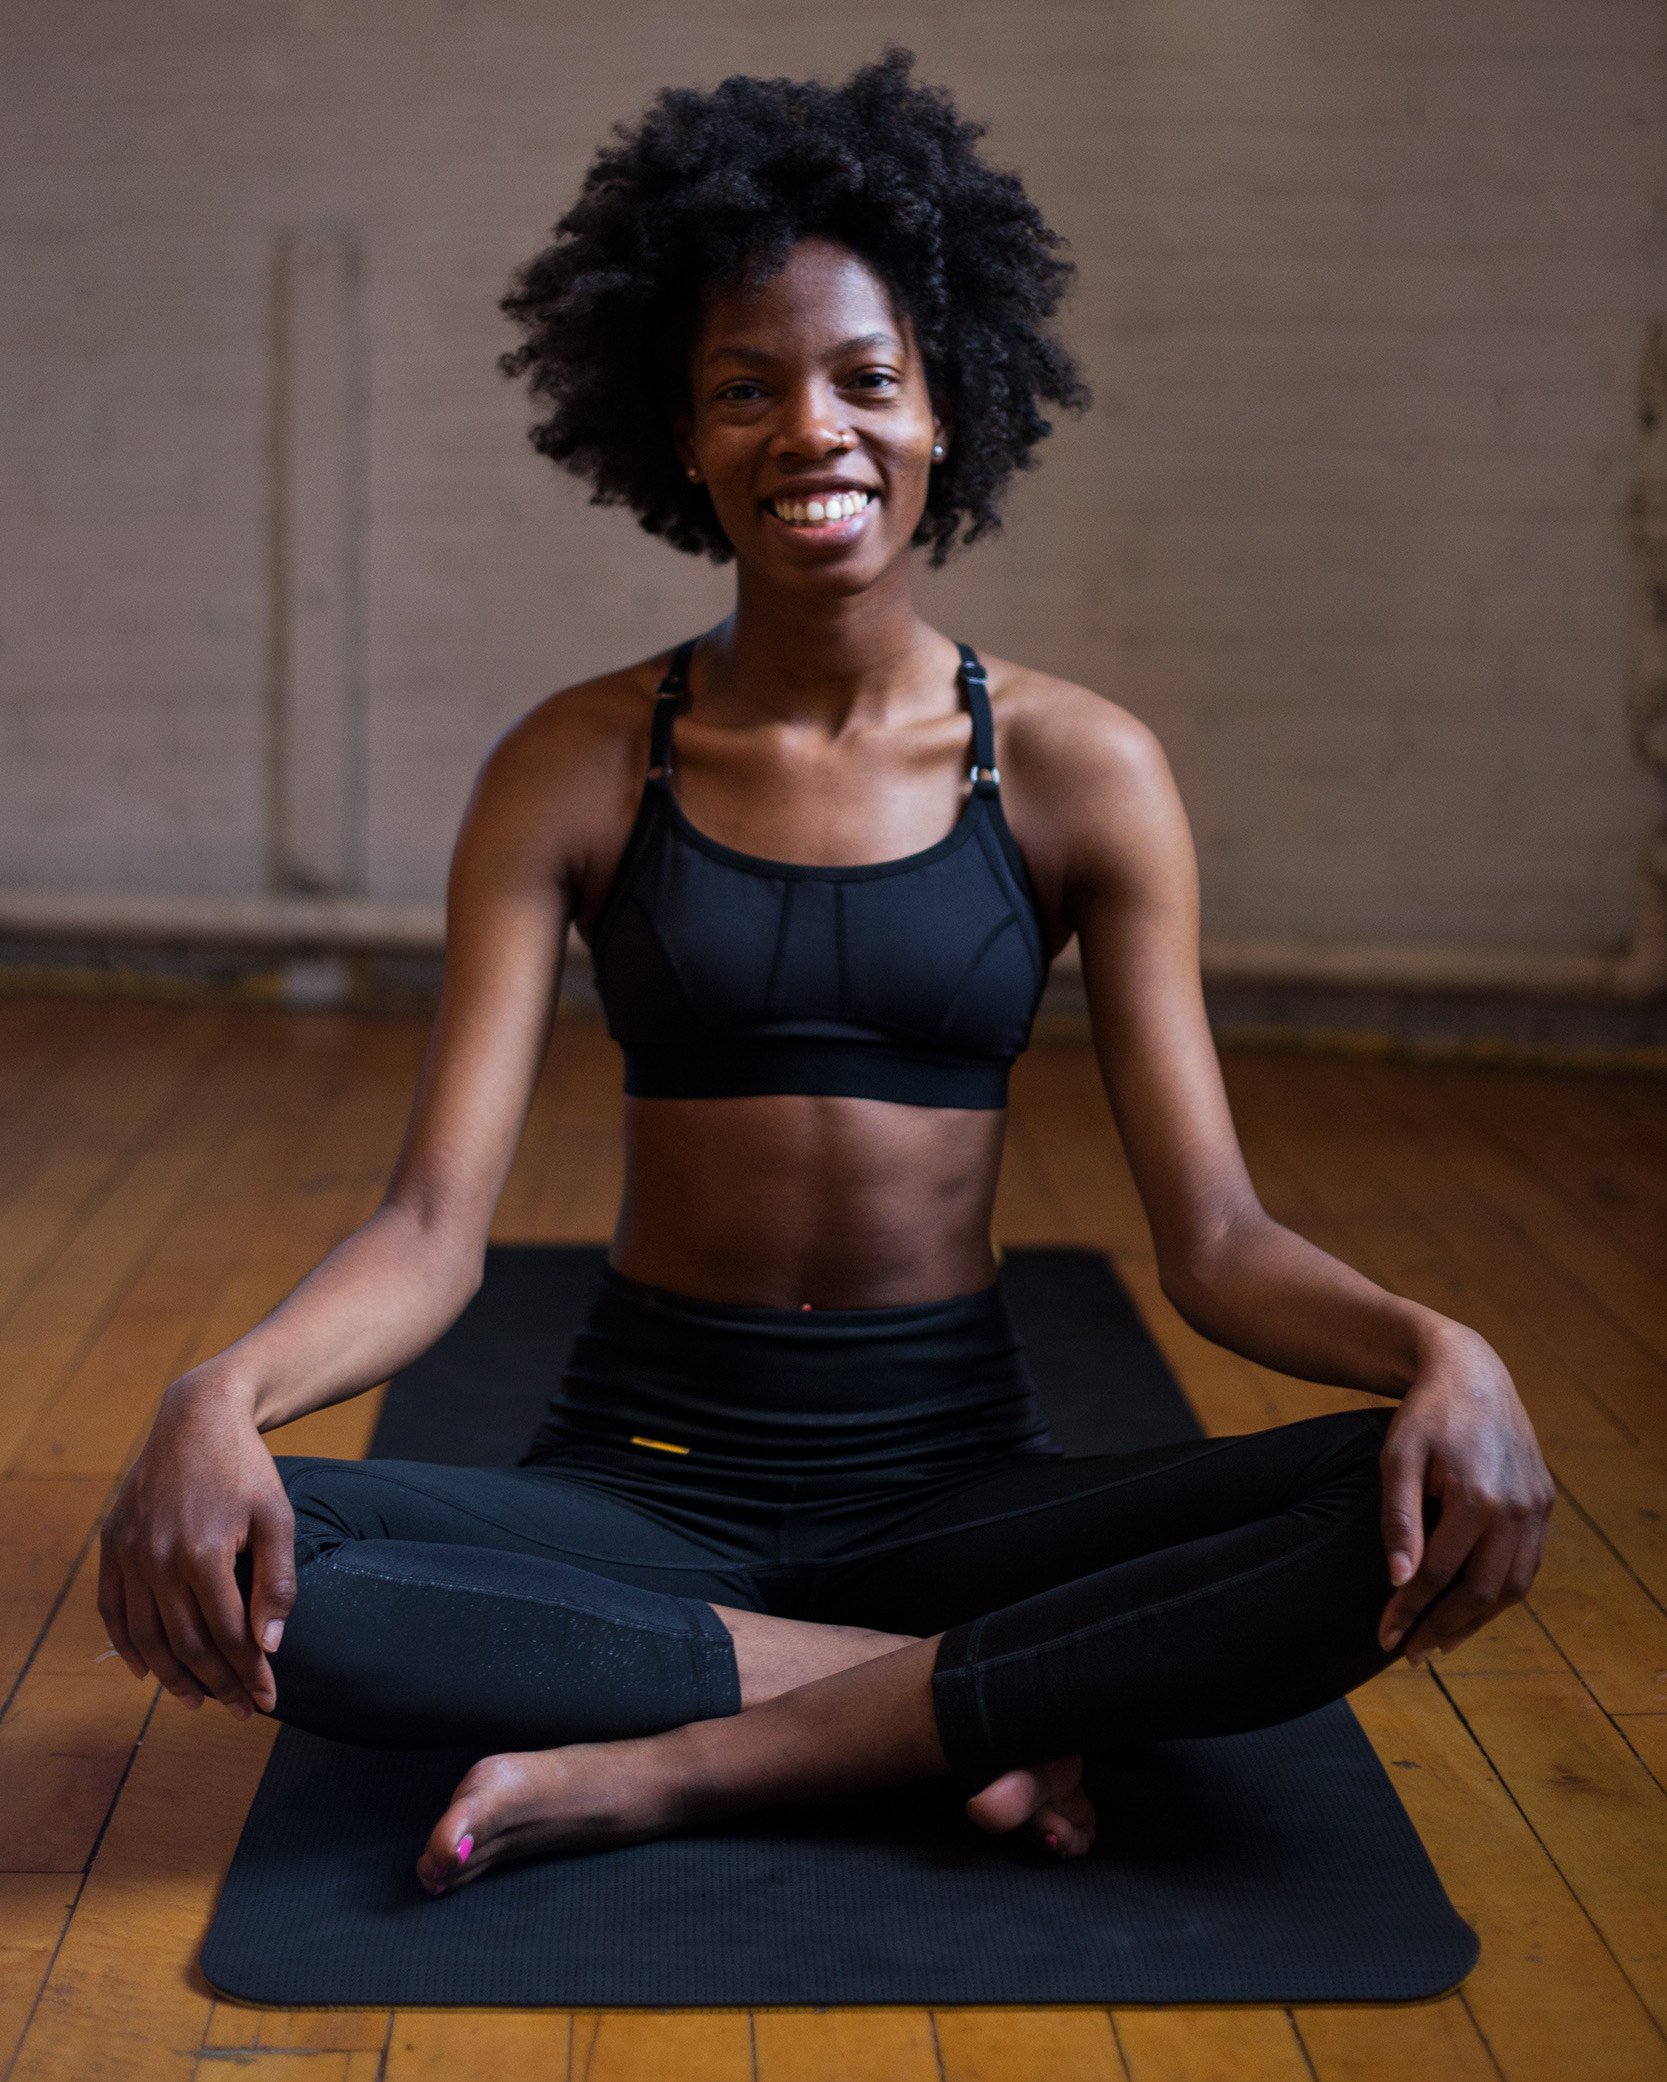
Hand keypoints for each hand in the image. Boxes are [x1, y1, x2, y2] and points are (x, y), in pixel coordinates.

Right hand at [98, 1373, 296, 1718]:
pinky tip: (148, 1671)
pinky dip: (128, 1646)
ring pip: (147, 1636)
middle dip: (218, 1683)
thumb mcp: (277, 1518)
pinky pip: (113, 1610)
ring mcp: (130, 1553)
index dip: (250, 1672)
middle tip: (240, 1709)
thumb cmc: (247, 1470)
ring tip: (199, 1699)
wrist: (197, 1420)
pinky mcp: (113, 1544)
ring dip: (172, 1676)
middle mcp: (159, 1559)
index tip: (268, 1698)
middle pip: (187, 1643)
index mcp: (204, 1553)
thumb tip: (269, 1646)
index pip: (229, 1634)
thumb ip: (276, 1583)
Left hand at [1376, 1323, 1554, 1666]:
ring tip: (1438, 1641)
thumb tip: (1398, 1580)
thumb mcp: (1398, 1458)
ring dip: (1476, 1620)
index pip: (1441, 1575)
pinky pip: (1526, 1564)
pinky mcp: (1545, 1503)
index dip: (1410, 1609)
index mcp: (1477, 1498)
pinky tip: (1472, 1608)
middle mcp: (1516, 1509)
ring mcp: (1537, 1508)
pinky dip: (1499, 1594)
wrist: (1470, 1372)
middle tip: (1409, 1653)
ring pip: (1511, 1586)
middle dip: (1442, 1627)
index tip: (1384, 1635)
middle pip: (1482, 1591)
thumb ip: (1399, 1519)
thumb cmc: (1424, 1415)